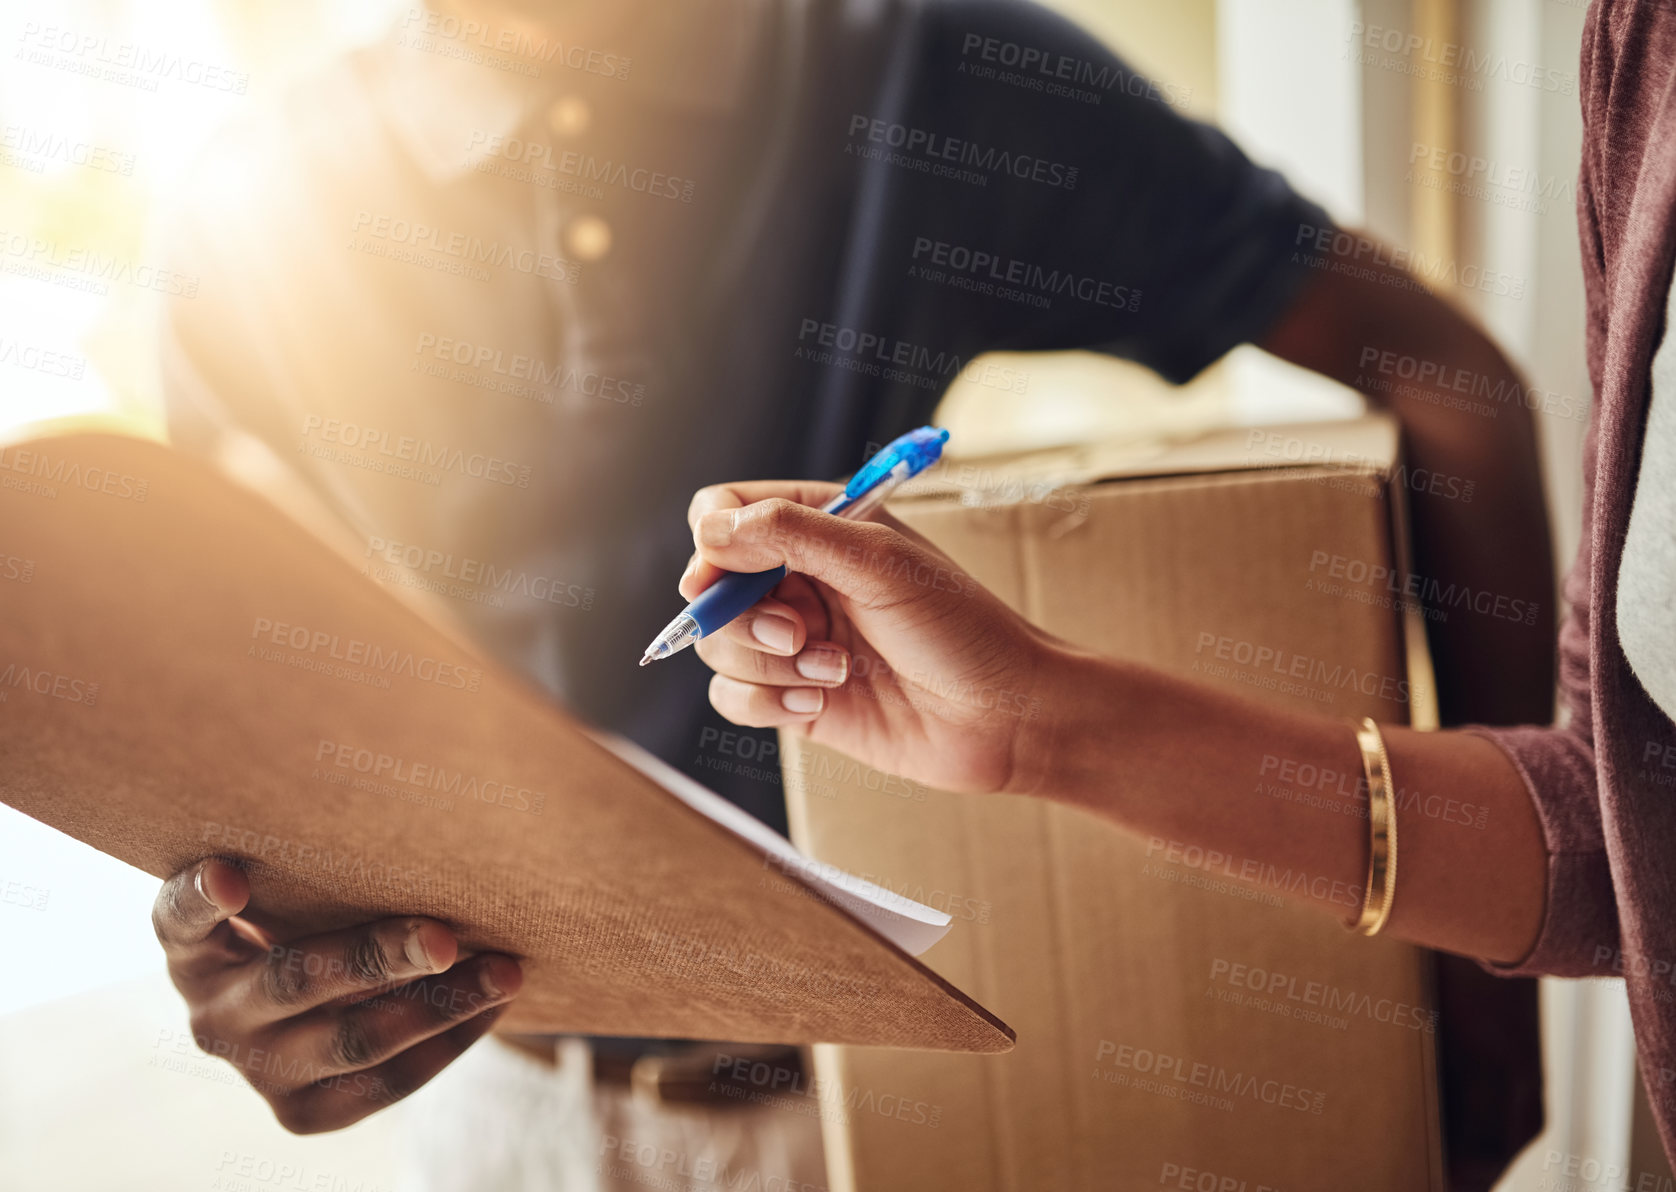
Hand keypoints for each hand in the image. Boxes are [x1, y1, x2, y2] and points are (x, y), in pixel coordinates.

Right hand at [152, 858, 522, 1133]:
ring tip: (505, 970)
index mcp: (194, 947)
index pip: (179, 918)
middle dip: (377, 956)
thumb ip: (317, 857)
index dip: (201, 898)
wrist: (317, 1005)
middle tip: (445, 935)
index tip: (230, 876)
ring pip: (355, 1040)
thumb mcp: (295, 886)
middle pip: (295, 981)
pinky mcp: (302, 1113)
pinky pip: (384, 1084)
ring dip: (440, 1004)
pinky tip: (495, 1003)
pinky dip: (448, 1043)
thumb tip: (414, 794)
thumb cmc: (311, 913)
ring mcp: (257, 1069)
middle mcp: (214, 1013)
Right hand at [682, 481, 1064, 794]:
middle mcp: (799, 579)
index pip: (723, 511)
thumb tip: (709, 533)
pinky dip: (768, 703)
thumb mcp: (878, 562)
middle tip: (798, 632)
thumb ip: (790, 535)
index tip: (721, 574)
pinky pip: (734, 697)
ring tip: (835, 671)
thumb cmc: (961, 629)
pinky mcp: (794, 697)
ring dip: (768, 664)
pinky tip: (823, 704)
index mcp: (820, 526)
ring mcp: (794, 640)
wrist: (1003, 717)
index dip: (711, 543)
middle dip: (742, 616)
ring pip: (719, 645)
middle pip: (708, 586)